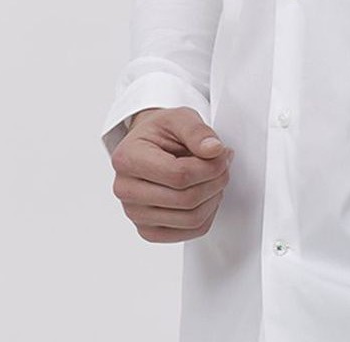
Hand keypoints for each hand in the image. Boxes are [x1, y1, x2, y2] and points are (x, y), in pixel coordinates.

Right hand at [109, 106, 234, 242]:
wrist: (149, 146)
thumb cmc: (161, 132)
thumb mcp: (179, 117)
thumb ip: (197, 131)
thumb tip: (214, 150)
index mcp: (127, 159)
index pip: (178, 175)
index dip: (209, 167)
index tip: (222, 154)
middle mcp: (125, 190)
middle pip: (186, 199)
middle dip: (215, 181)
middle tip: (224, 164)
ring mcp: (135, 214)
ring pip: (190, 219)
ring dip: (214, 197)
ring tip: (216, 177)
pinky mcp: (149, 230)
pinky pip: (189, 232)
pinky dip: (208, 214)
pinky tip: (208, 194)